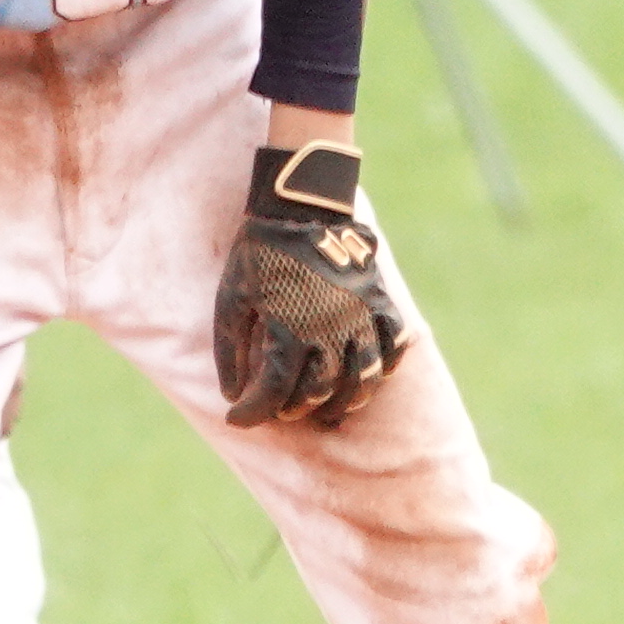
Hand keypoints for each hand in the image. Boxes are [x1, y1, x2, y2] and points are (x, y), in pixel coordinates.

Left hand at [215, 142, 405, 427]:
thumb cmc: (259, 254)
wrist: (300, 206)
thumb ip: (230, 350)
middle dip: (296, 409)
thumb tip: (231, 394)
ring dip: (345, 400)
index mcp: (287, 330)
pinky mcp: (378, 301)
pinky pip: (393, 343)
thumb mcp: (231, 299)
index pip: (273, 391)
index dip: (252, 412)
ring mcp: (359, 316)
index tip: (236, 417)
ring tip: (330, 410)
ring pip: (363, 377)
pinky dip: (384, 366)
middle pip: (319, 391)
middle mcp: (328, 330)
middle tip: (282, 411)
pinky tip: (369, 374)